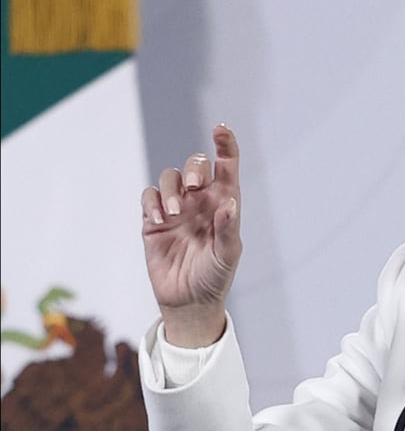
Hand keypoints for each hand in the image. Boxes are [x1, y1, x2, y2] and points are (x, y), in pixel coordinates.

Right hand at [140, 124, 242, 346]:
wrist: (189, 301)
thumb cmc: (215, 277)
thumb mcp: (228, 255)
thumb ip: (228, 229)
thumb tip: (229, 203)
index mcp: (224, 203)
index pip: (226, 167)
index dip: (225, 145)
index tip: (221, 129)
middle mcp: (201, 201)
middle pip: (196, 165)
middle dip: (196, 167)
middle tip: (197, 187)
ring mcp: (177, 209)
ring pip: (171, 177)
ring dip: (172, 189)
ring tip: (174, 215)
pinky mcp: (154, 221)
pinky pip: (149, 197)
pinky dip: (153, 202)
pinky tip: (159, 220)